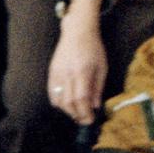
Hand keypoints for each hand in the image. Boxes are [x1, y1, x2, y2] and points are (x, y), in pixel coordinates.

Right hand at [49, 0, 107, 123]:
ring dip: (67, 111)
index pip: (81, 99)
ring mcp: (57, 73)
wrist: (77, 32)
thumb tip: (95, 106)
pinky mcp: (51, 72)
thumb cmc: (93, 49)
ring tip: (76, 113)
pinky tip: (66, 105)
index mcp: (82, 72)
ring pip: (58, 100)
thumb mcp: (102, 67)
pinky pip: (51, 93)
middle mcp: (68, 74)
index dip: (85, 113)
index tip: (90, 120)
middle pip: (69, 103)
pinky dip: (58, 103)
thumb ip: (98, 88)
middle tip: (84, 119)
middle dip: (77, 115)